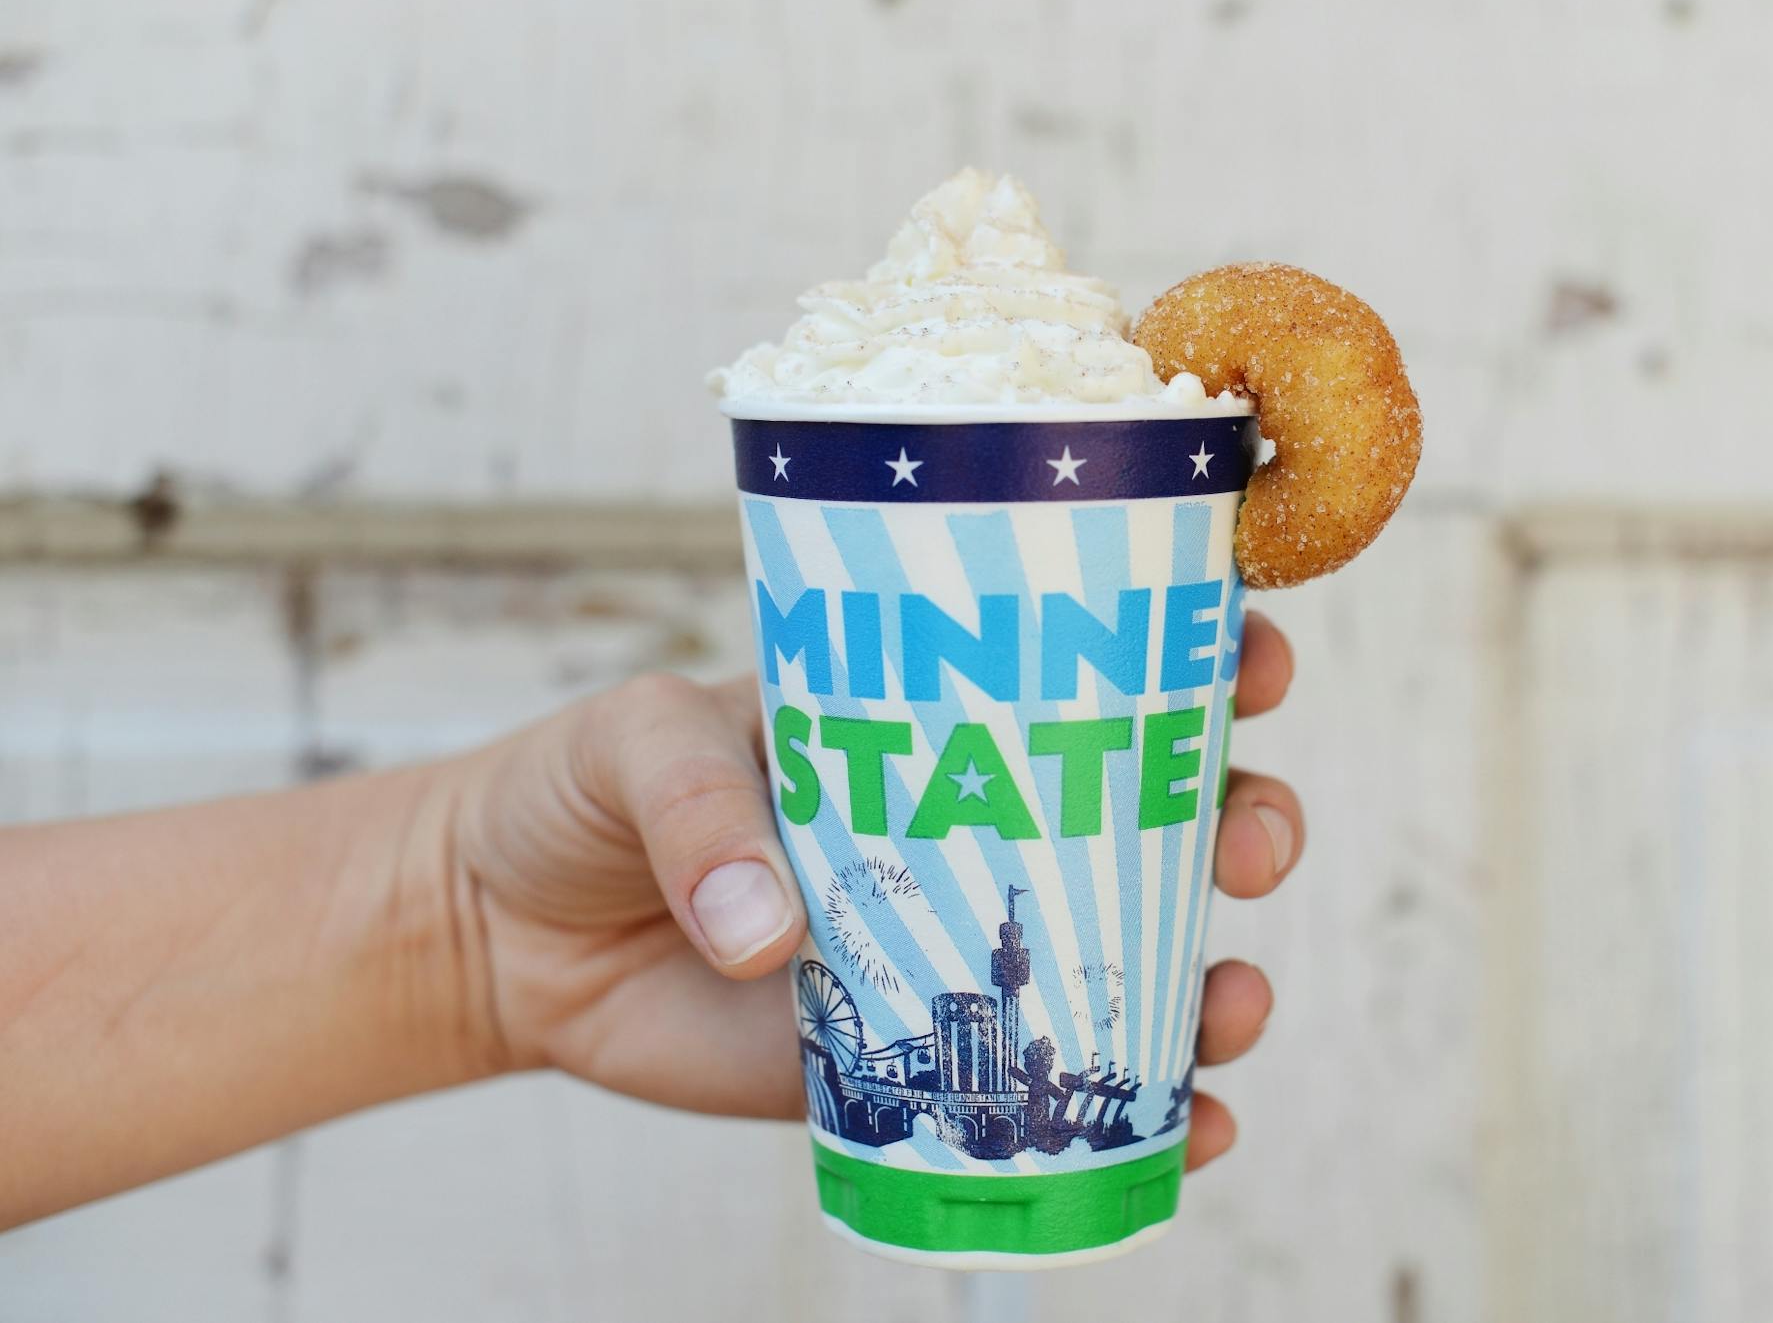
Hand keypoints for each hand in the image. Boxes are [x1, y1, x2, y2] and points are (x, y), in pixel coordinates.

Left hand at [441, 616, 1303, 1169]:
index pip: (1090, 672)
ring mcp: (951, 949)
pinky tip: (1190, 1129)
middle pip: (1153, 820)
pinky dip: (1139, 1115)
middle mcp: (972, 825)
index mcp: (930, 717)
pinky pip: (1047, 1091)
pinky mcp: (914, 1062)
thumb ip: (701, 813)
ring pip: (1129, 960)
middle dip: (1242, 823)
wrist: (503, 933)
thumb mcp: (637, 745)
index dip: (1195, 659)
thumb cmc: (580, 794)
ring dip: (1215, 979)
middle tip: (1250, 843)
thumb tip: (778, 936)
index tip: (1249, 660)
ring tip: (1232, 1004)